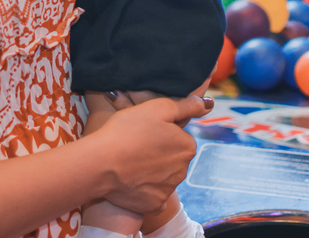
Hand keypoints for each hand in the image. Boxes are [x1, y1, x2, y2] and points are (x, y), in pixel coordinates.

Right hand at [95, 95, 211, 214]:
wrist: (101, 164)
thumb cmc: (127, 130)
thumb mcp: (158, 107)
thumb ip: (186, 104)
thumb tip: (207, 103)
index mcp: (187, 146)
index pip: (178, 137)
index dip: (160, 131)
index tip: (144, 130)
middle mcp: (183, 170)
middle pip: (171, 157)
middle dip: (157, 151)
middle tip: (134, 144)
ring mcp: (168, 190)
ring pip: (161, 176)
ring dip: (149, 170)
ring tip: (128, 160)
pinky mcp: (153, 205)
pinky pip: (151, 194)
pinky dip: (142, 189)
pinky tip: (128, 179)